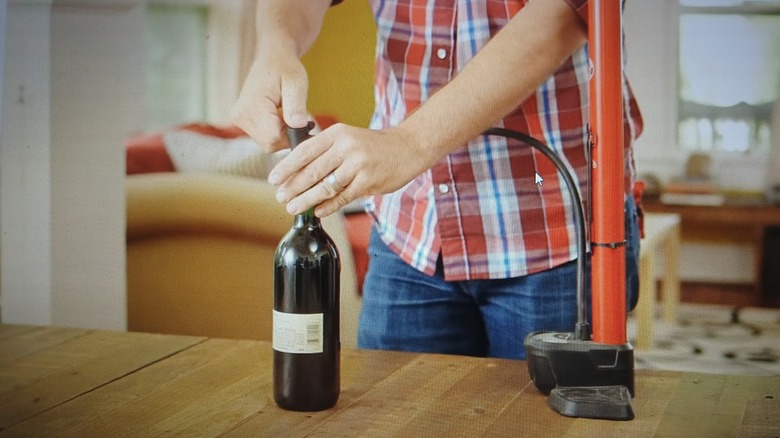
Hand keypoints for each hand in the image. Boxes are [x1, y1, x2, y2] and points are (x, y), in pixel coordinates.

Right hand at [231, 45, 309, 151]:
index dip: (293, 137)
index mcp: (252, 107)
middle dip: (288, 137)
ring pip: (267, 142)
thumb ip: (296, 105)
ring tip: (291, 115)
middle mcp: (241, 117)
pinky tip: (282, 118)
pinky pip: (263, 136)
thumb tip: (298, 126)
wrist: (272, 58)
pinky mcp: (243, 121)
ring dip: (282, 134)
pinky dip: (276, 131)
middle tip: (301, 119)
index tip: (307, 125)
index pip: (273, 139)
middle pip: (270, 144)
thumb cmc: (285, 67)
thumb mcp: (296, 82)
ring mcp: (240, 120)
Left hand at [268, 124, 436, 217]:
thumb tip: (297, 170)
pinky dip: (328, 206)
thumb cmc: (374, 145)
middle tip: (280, 197)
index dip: (286, 167)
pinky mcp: (368, 182)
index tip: (273, 178)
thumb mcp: (348, 137)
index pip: (305, 151)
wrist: (408, 147)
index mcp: (337, 133)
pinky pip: (343, 197)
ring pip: (325, 186)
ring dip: (306, 199)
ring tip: (294, 207)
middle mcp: (346, 147)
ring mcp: (358, 165)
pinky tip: (318, 211)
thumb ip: (326, 150)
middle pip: (312, 171)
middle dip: (293, 186)